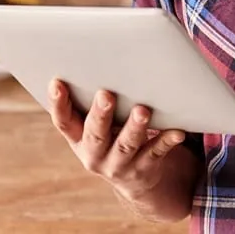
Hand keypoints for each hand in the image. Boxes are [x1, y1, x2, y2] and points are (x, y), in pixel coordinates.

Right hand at [48, 78, 186, 201]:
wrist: (135, 179)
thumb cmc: (112, 134)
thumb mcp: (96, 124)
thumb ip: (93, 100)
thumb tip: (102, 55)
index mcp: (78, 138)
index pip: (63, 121)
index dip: (58, 103)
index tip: (57, 82)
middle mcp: (95, 154)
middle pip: (96, 135)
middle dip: (100, 115)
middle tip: (105, 94)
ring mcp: (119, 164)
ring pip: (126, 145)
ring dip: (134, 127)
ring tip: (142, 110)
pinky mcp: (144, 168)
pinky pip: (156, 153)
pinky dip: (167, 141)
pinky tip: (177, 131)